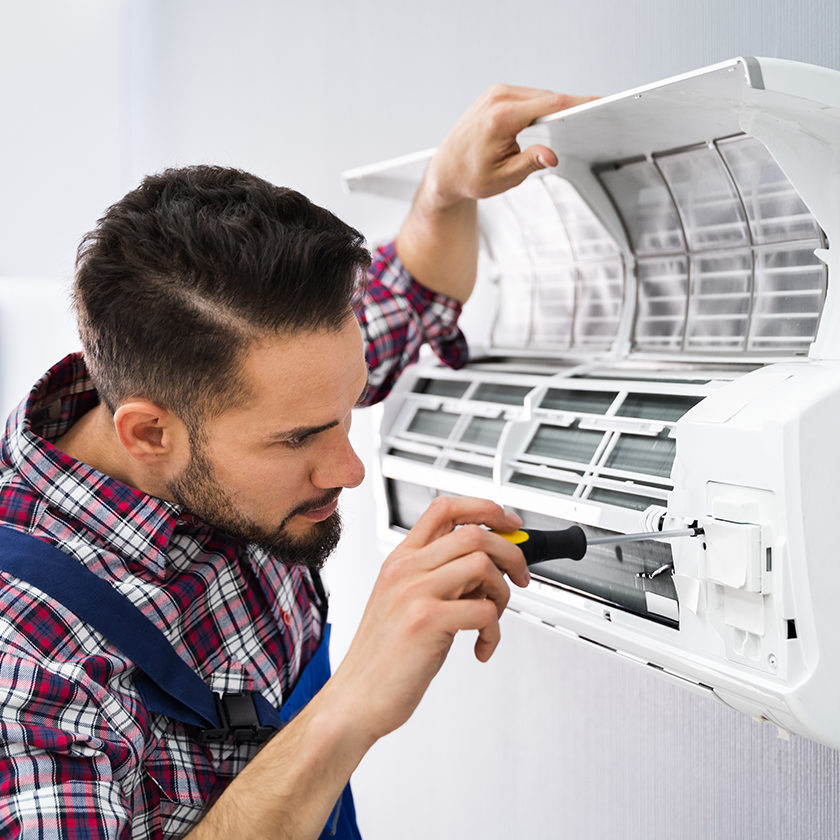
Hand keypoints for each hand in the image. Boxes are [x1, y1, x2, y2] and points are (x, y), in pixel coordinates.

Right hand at [330, 496, 527, 740]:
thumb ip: (438, 577)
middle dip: (511, 553)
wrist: (356, 697)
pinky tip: (480, 646)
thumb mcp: (403, 602)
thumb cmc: (383, 656)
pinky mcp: (426, 621)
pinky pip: (483, 610)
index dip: (486, 509)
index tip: (509, 524)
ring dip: (502, 593)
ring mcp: (414, 593)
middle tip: (519, 577)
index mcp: (400, 559)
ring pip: (483, 565)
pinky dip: (493, 631)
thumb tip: (487, 565)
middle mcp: (406, 569)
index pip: (445, 509)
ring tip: (491, 618)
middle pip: (474, 533)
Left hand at [396, 85, 595, 301]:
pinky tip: (548, 122)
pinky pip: (528, 97)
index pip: (551, 104)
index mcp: (501, 117)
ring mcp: (496, 93)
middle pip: (549, 98)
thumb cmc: (470, 178)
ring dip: (553, 111)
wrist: (445, 170)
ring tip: (568, 127)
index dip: (579, 103)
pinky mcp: (497, 94)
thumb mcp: (503, 178)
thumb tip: (552, 156)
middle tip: (589, 124)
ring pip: (540, 97)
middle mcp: (498, 99)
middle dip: (569, 110)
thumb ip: (529, 163)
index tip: (600, 102)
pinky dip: (541, 108)